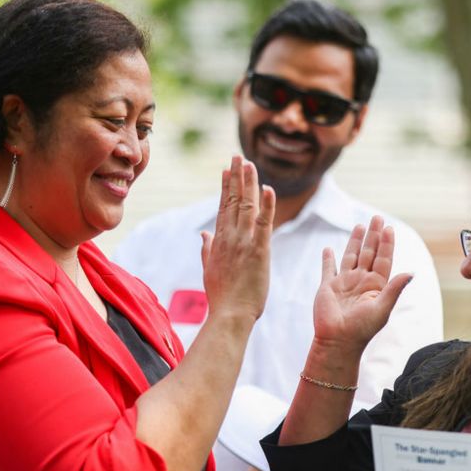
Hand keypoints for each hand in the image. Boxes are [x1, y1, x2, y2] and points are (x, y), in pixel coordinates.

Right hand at [200, 155, 275, 323]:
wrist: (229, 314)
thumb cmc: (221, 297)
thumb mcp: (209, 269)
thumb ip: (206, 248)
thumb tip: (202, 233)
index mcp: (218, 241)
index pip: (222, 207)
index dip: (225, 186)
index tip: (227, 169)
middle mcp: (229, 238)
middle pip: (232, 201)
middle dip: (236, 177)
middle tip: (238, 156)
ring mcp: (243, 243)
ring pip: (246, 206)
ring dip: (248, 183)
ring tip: (249, 163)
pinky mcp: (259, 251)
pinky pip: (263, 223)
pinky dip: (266, 205)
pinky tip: (268, 188)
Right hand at [312, 216, 412, 352]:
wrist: (338, 341)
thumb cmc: (362, 329)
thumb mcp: (382, 308)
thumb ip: (394, 289)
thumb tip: (411, 272)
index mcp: (376, 286)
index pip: (383, 259)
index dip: (386, 243)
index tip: (389, 228)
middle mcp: (361, 281)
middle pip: (368, 252)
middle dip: (373, 236)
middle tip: (377, 218)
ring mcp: (344, 283)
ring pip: (350, 256)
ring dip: (354, 241)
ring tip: (359, 226)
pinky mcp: (328, 287)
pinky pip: (328, 268)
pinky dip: (328, 258)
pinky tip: (328, 248)